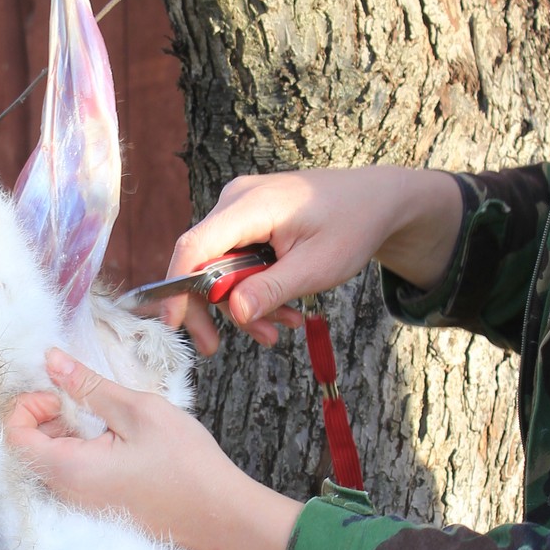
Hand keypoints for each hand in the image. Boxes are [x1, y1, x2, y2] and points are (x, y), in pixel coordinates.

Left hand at [4, 350, 301, 549]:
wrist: (222, 518)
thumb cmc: (186, 465)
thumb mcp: (138, 412)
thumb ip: (89, 386)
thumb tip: (51, 361)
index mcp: (68, 470)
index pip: (13, 436)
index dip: (27, 405)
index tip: (60, 391)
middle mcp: (66, 494)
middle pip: (29, 449)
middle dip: (48, 415)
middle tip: (86, 398)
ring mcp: (83, 506)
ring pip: (52, 461)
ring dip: (68, 432)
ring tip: (107, 417)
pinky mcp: (100, 509)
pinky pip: (73, 476)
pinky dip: (83, 451)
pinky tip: (117, 440)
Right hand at [162, 167, 463, 354]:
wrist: (377, 200)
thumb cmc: (352, 226)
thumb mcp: (317, 268)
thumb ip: (273, 289)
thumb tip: (236, 312)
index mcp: (250, 206)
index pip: (194, 247)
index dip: (177, 287)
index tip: (173, 324)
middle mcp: (235, 202)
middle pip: (200, 262)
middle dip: (215, 309)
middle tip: (215, 348)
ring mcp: (240, 209)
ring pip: (220, 268)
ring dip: (244, 305)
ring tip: (282, 328)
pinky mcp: (248, 221)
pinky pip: (237, 261)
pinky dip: (255, 290)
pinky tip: (284, 311)